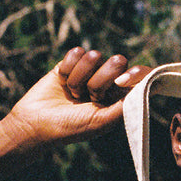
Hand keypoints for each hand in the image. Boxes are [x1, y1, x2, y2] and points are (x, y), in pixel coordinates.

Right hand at [8, 47, 150, 144]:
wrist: (36, 124)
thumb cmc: (71, 127)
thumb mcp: (101, 121)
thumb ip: (124, 104)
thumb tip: (144, 85)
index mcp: (119, 97)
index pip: (138, 76)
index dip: (136, 73)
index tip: (121, 81)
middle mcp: (107, 82)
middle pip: (117, 61)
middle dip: (101, 78)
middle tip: (90, 96)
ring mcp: (88, 71)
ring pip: (93, 56)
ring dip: (80, 77)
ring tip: (73, 94)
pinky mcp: (69, 64)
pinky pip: (76, 53)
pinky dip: (67, 69)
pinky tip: (62, 82)